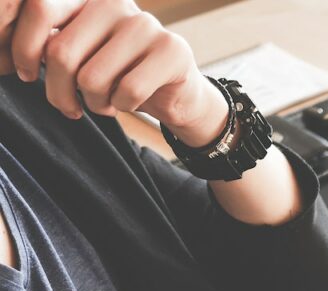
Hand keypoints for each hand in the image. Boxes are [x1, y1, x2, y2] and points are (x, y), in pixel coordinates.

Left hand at [1, 0, 226, 145]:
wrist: (175, 93)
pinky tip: (126, 103)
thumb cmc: (117, 75)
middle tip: (68, 106)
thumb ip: (49, 45)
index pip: (40, 9)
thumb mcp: (77, 54)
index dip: (21, 48)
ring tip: (103, 103)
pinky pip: (127, 91)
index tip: (24, 74)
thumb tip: (6, 57)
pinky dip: (121, 107)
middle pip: (61, 52)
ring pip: (92, 77)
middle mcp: (114, 2)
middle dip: (58, 92)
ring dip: (93, 103)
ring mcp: (145, 24)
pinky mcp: (172, 50)